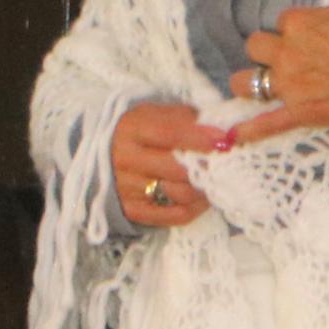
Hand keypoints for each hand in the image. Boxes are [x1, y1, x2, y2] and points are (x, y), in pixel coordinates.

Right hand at [112, 100, 219, 228]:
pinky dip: (196, 208)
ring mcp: (128, 188)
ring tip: (213, 179)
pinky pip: (175, 215)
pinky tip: (202, 198)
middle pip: (178, 168)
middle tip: (225, 162)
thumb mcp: (153, 114)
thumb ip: (184, 118)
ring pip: (181, 193)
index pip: (170, 134)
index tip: (224, 139)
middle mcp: (126, 159)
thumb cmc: (138, 133)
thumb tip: (220, 128)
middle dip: (207, 165)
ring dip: (204, 187)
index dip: (200, 138)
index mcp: (131, 129)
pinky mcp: (134, 211)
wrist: (103, 158)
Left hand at [222, 4, 328, 144]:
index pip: (281, 22)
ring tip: (260, 85)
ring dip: (251, 82)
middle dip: (268, 51)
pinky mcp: (301, 113)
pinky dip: (246, 132)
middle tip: (287, 58)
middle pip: (255, 48)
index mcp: (298, 23)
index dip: (295, 30)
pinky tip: (228, 139)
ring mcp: (290, 86)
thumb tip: (314, 26)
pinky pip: (266, 125)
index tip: (311, 37)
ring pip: (246, 82)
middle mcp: (287, 54)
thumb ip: (321, 18)